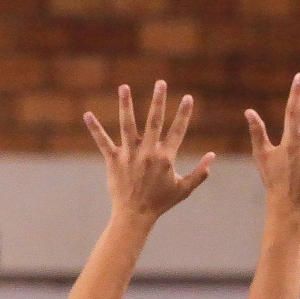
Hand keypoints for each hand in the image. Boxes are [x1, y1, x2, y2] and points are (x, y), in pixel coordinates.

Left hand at [84, 81, 214, 223]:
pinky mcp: (113, 160)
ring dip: (126, 105)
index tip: (188, 98)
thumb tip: (212, 156)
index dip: (184, 114)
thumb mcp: (184, 189)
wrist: (135, 215)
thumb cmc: (160, 202)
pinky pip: (103, 142)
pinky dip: (95, 128)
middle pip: (154, 122)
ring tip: (124, 87)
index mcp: (166, 159)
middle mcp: (148, 154)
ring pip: (128, 126)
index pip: (177, 131)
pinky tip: (87, 114)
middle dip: (158, 101)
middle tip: (161, 83)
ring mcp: (130, 156)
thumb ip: (200, 173)